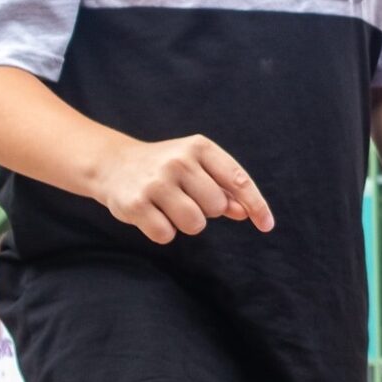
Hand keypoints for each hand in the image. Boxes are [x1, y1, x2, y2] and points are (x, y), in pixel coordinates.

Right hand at [90, 134, 273, 244]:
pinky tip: (152, 214)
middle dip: (206, 210)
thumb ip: (224, 188)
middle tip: (185, 198)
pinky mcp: (135, 203)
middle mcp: (178, 161)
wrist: (113, 164)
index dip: (256, 204)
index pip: (238, 179)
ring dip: (186, 224)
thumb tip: (245, 212)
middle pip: (215, 207)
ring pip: (194, 224)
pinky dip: (163, 232)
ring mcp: (156, 181)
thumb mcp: (197, 168)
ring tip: (169, 207)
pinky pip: (166, 235)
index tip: (267, 226)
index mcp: (199, 147)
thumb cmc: (167, 169)